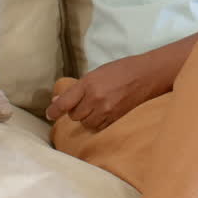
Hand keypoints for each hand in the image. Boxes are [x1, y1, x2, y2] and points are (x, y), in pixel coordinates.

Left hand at [45, 55, 165, 130]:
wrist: (147, 75)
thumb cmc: (122, 70)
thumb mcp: (97, 73)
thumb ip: (78, 88)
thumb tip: (58, 101)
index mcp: (89, 84)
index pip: (65, 102)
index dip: (54, 111)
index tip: (50, 114)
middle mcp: (96, 99)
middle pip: (75, 115)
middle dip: (76, 111)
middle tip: (85, 103)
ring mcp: (107, 111)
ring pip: (86, 123)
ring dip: (88, 118)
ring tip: (97, 107)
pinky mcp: (116, 119)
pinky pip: (100, 127)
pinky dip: (99, 122)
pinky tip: (105, 113)